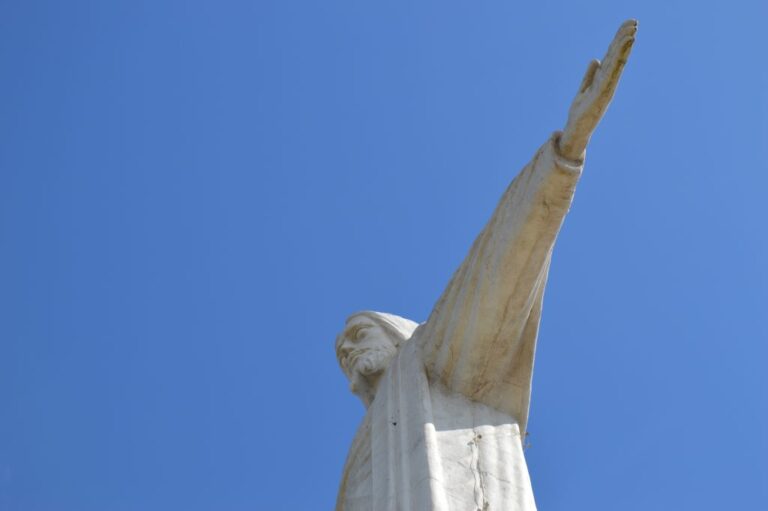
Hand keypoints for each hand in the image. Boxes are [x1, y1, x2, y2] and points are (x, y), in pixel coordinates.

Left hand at [558, 19, 636, 160]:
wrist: (575, 132)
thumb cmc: (580, 113)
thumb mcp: (583, 90)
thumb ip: (589, 75)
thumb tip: (596, 59)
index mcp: (604, 81)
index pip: (613, 58)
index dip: (619, 42)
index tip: (627, 26)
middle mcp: (609, 83)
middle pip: (617, 57)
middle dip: (624, 39)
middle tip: (634, 21)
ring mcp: (606, 89)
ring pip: (616, 64)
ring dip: (624, 47)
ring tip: (632, 31)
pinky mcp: (601, 94)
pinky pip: (610, 74)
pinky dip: (617, 61)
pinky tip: (621, 52)